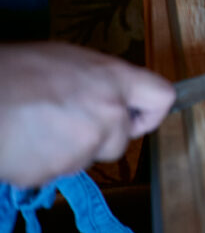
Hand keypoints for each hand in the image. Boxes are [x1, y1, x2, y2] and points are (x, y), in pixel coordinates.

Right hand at [0, 43, 173, 187]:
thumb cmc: (15, 70)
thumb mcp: (68, 59)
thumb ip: (101, 81)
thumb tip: (113, 96)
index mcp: (114, 81)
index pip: (162, 98)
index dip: (150, 111)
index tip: (137, 115)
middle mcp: (108, 116)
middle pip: (122, 139)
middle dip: (100, 135)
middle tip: (67, 118)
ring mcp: (82, 148)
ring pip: (88, 158)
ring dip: (69, 149)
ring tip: (38, 126)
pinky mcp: (53, 173)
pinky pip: (56, 172)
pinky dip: (43, 162)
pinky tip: (24, 142)